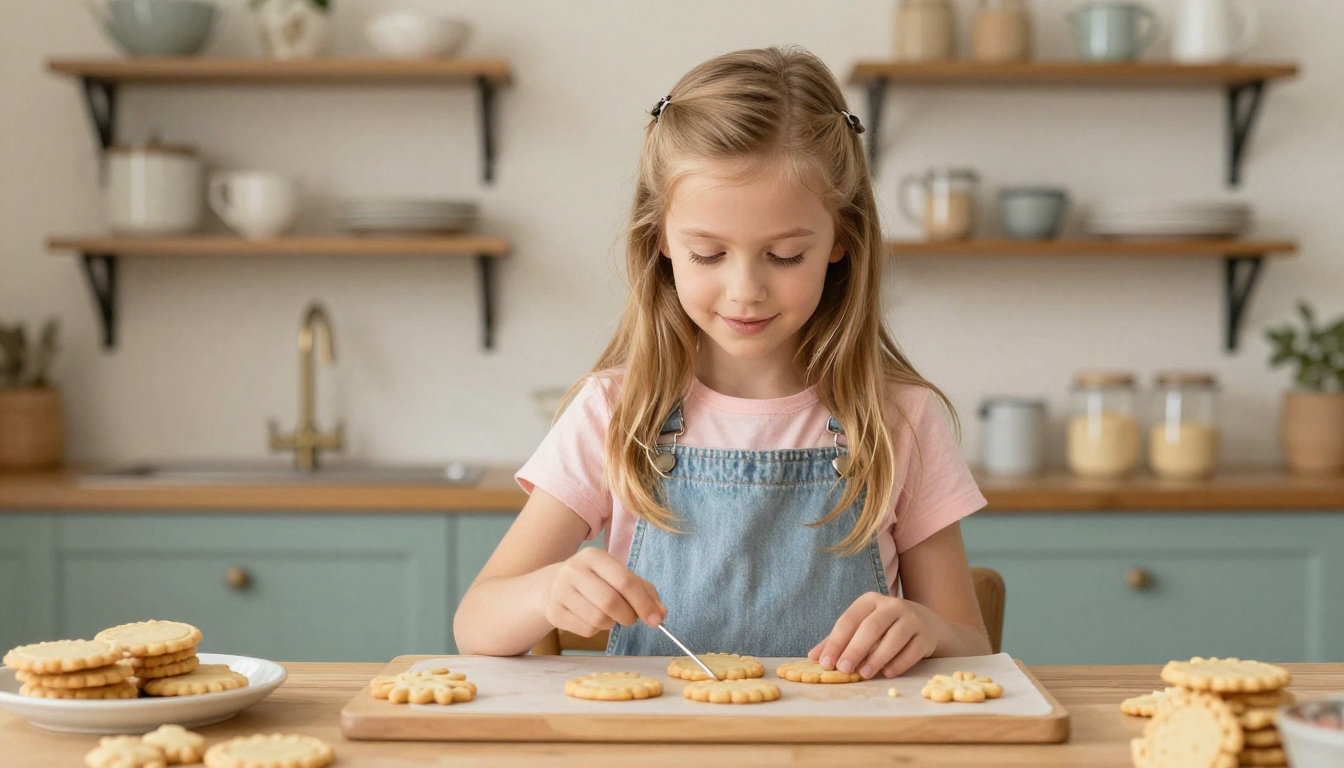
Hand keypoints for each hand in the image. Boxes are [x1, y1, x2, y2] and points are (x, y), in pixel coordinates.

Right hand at [542, 547, 665, 636]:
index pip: (624, 581)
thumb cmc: (597, 581)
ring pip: (598, 619)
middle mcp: (573, 570)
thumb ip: (645, 593)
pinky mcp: (554, 612)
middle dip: (628, 616)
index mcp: (593, 556)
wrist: (555, 586)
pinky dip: (597, 630)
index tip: (656, 619)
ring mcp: (560, 591)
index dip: (643, 603)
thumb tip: (660, 613)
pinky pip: (586, 630)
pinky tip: (592, 618)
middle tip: (631, 618)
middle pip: (610, 602)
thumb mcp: (620, 577)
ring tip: (609, 615)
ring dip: (611, 623)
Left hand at [808, 592, 937, 678]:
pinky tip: (887, 673)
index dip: (835, 642)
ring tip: (864, 674)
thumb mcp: (862, 628)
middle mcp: (891, 605)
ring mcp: (912, 618)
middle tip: (843, 669)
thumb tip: (814, 657)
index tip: (826, 663)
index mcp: (869, 601)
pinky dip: (899, 663)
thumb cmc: (885, 628)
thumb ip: (838, 641)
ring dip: (877, 658)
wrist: (926, 624)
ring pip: (894, 637)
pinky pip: (912, 650)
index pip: (848, 620)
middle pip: (871, 627)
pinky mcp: (926, 634)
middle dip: (855, 649)